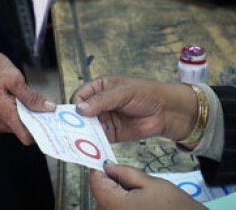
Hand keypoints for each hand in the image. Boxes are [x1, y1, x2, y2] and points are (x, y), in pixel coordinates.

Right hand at [0, 50, 55, 144]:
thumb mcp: (16, 79)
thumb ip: (32, 96)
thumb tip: (49, 107)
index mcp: (5, 114)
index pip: (26, 137)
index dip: (40, 131)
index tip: (51, 121)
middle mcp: (0, 121)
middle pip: (25, 131)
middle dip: (37, 121)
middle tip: (47, 108)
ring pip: (21, 125)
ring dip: (30, 116)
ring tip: (35, 101)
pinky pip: (15, 119)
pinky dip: (23, 113)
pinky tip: (27, 101)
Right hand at [72, 76, 198, 142]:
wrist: (167, 111)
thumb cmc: (147, 93)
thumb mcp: (123, 92)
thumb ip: (102, 101)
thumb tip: (80, 108)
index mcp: (100, 87)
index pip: (80, 95)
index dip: (75, 104)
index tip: (72, 114)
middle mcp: (100, 103)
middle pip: (81, 113)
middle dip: (75, 121)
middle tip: (68, 130)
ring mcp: (105, 119)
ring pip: (87, 127)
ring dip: (82, 133)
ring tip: (76, 140)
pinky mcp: (112, 133)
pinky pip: (98, 138)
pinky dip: (93, 143)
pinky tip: (89, 146)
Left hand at [90, 162, 204, 209]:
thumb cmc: (174, 207)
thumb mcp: (150, 182)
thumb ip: (125, 172)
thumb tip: (107, 165)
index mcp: (115, 205)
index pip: (95, 181)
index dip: (100, 168)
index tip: (107, 161)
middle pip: (100, 194)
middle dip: (111, 183)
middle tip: (133, 180)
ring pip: (106, 204)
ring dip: (117, 195)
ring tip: (140, 196)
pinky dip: (121, 205)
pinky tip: (138, 205)